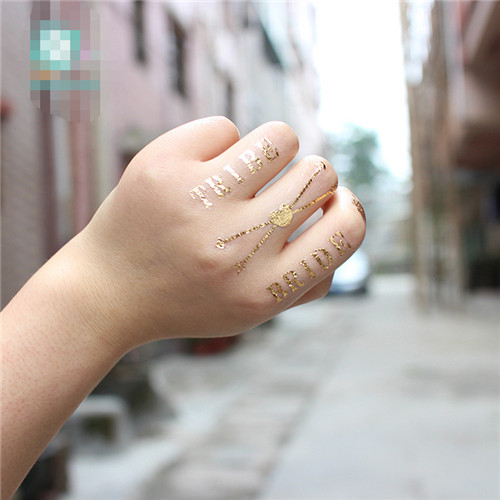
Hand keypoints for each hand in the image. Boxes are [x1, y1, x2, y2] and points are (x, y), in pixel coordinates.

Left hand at [76, 116, 365, 350]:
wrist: (110, 291)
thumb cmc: (194, 297)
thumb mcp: (255, 308)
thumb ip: (310, 277)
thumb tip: (345, 212)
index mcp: (264, 290)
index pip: (347, 230)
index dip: (349, 208)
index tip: (333, 204)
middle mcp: (235, 247)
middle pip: (319, 172)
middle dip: (308, 177)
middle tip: (278, 191)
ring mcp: (198, 202)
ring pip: (280, 137)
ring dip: (273, 152)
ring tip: (247, 173)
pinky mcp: (163, 166)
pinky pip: (225, 126)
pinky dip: (221, 145)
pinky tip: (198, 172)